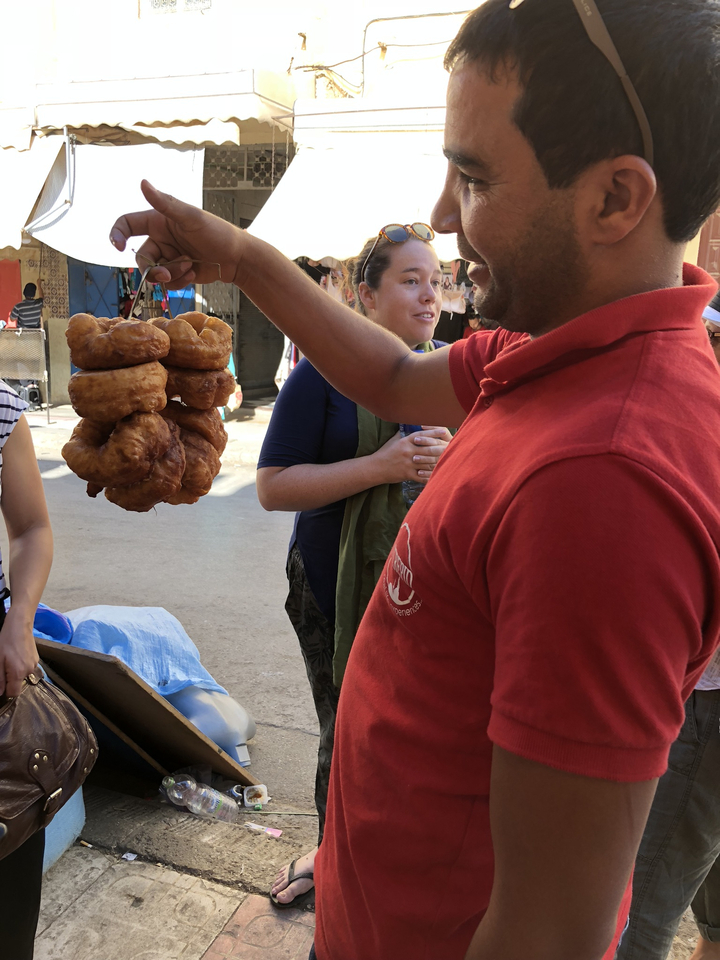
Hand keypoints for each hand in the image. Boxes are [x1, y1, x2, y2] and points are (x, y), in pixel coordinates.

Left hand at [0, 608, 38, 697]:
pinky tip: (17, 655)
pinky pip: (27, 668)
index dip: (6, 692)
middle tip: (3, 665)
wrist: (20, 625)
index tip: (1, 684)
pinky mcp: (37, 659)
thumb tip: (0, 692)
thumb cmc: (6, 641)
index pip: (14, 693)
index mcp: (19, 672)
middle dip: (10, 679)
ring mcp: (34, 664)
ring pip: (23, 676)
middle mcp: (29, 670)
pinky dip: (21, 665)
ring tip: (10, 658)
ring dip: (16, 672)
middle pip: (18, 684)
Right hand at [109, 181, 244, 287]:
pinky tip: (194, 273)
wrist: (236, 257)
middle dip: (152, 269)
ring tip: (189, 267)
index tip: (118, 247)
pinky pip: (168, 283)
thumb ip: (165, 203)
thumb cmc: (217, 232)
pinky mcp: (178, 272)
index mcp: (158, 221)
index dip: (117, 235)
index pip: (127, 225)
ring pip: (154, 273)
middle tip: (166, 274)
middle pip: (141, 258)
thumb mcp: (190, 217)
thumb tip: (143, 183)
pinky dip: (179, 281)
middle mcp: (161, 239)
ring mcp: (169, 257)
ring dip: (170, 274)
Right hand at [371, 427, 450, 484]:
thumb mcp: (394, 440)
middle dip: (440, 449)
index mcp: (405, 441)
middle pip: (428, 449)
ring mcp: (408, 463)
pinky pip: (422, 476)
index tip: (444, 430)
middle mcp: (408, 451)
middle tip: (450, 447)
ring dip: (438, 462)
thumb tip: (410, 425)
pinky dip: (430, 476)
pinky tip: (438, 476)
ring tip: (448, 460)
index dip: (434, 432)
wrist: (376, 467)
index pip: (422, 435)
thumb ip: (403, 434)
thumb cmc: (385, 452)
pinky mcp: (407, 474)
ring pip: (427, 463)